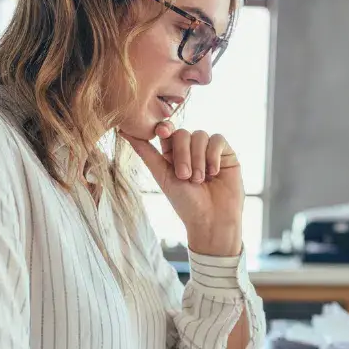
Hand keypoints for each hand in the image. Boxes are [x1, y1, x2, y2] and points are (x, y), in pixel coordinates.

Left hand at [121, 120, 243, 256]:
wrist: (212, 220)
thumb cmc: (185, 203)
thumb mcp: (162, 176)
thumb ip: (146, 153)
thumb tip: (123, 131)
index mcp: (172, 155)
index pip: (167, 132)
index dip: (164, 128)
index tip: (162, 132)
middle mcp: (190, 150)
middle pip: (183, 133)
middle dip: (182, 154)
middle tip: (184, 176)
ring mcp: (208, 151)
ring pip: (200, 135)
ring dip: (198, 159)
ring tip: (199, 180)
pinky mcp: (226, 153)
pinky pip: (217, 140)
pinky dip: (213, 155)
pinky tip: (213, 173)